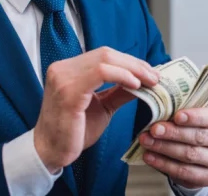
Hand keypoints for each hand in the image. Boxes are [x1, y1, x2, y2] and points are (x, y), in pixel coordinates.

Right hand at [33, 47, 159, 171]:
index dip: (129, 61)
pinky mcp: (68, 91)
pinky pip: (100, 73)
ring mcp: (63, 78)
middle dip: (135, 64)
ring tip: (150, 81)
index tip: (150, 73)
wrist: (52, 153)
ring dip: (132, 69)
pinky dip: (121, 76)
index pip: (104, 55)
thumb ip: (119, 91)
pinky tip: (135, 85)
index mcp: (68, 69)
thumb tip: (143, 80)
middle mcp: (62, 68)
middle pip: (106, 54)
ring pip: (105, 60)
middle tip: (155, 76)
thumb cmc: (74, 132)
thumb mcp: (103, 106)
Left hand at [139, 108, 207, 188]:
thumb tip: (158, 109)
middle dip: (174, 133)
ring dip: (165, 148)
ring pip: (190, 155)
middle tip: (154, 129)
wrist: (206, 155)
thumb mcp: (194, 117)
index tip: (176, 116)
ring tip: (147, 141)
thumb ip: (182, 113)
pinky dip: (164, 164)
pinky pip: (184, 172)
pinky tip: (150, 156)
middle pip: (199, 137)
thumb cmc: (196, 128)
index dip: (194, 117)